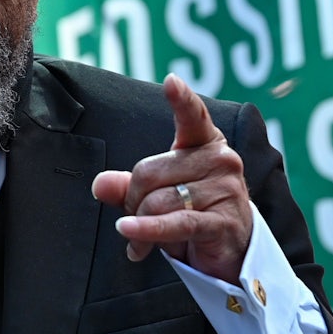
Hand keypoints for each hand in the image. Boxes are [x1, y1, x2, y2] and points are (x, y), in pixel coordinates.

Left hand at [91, 74, 252, 283]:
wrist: (231, 252)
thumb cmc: (193, 212)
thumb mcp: (157, 194)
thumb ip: (127, 184)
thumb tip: (101, 184)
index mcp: (205, 143)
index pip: (193, 116)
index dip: (181, 99)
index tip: (171, 81)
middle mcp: (221, 160)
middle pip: (149, 172)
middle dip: (133, 200)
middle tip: (136, 216)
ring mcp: (226, 190)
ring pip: (157, 201)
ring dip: (141, 224)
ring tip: (141, 237)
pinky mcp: (223, 222)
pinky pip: (176, 222)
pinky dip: (148, 231)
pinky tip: (131, 236)